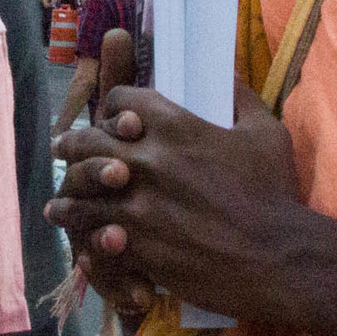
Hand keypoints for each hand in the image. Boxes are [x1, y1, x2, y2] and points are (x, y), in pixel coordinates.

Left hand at [48, 80, 302, 323]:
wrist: (278, 258)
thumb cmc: (274, 194)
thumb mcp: (265, 133)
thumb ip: (240, 100)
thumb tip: (227, 78)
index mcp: (172, 124)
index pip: (118, 100)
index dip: (111, 108)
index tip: (109, 121)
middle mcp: (145, 160)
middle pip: (86, 145)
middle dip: (72, 148)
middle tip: (62, 153)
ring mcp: (136, 205)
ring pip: (79, 196)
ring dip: (68, 200)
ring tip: (59, 207)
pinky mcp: (136, 246)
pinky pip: (93, 239)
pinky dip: (87, 243)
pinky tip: (81, 247)